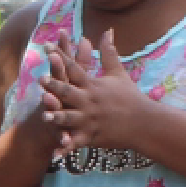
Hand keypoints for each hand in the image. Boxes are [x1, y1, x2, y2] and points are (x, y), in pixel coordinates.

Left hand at [53, 30, 152, 151]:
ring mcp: (90, 120)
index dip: (61, 56)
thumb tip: (107, 31)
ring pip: (70, 118)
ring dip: (58, 117)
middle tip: (41, 78)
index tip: (47, 46)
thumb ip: (109, 52)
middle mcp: (90, 101)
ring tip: (44, 116)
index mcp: (93, 85)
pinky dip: (65, 150)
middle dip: (55, 86)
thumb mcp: (118, 73)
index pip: (75, 68)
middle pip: (70, 92)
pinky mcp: (91, 136)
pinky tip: (53, 155)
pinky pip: (76, 144)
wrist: (144, 122)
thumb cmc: (129, 96)